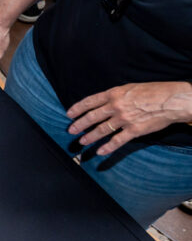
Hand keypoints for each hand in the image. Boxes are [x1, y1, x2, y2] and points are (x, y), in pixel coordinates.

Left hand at [66, 81, 191, 154]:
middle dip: (79, 124)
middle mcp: (116, 106)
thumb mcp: (130, 88)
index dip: (78, 108)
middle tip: (71, 130)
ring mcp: (124, 119)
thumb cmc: (154, 91)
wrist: (172, 100)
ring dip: (90, 137)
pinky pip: (117, 141)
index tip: (69, 114)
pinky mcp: (134, 130)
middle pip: (92, 117)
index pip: (90, 101)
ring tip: (82, 141)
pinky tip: (100, 152)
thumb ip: (116, 95)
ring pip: (101, 130)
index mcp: (114, 93)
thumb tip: (105, 102)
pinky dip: (107, 148)